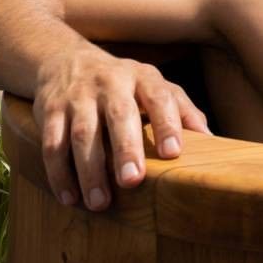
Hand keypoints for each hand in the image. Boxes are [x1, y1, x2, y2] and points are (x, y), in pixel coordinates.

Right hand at [32, 47, 211, 211]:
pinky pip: (52, 143)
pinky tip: (70, 197)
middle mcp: (111, 82)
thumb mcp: (154, 86)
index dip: (168, 123)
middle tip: (133, 181)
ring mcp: (79, 95)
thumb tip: (212, 140)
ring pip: (84, 132)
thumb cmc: (123, 84)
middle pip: (120, 115)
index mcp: (143, 77)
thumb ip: (182, 110)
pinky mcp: (51, 109)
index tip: (174, 153)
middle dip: (126, 148)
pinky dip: (59, 172)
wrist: (65, 59)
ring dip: (91, 170)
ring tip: (101, 202)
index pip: (160, 96)